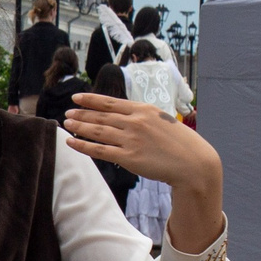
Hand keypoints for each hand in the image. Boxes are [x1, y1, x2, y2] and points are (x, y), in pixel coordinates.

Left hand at [62, 94, 220, 191]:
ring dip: (80, 127)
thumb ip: (141, 117)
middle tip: (68, 112)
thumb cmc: (179, 142)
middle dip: (82, 113)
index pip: (111, 102)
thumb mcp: (161, 120)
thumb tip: (122, 116)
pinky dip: (83, 146)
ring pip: (97, 131)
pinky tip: (71, 142)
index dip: (91, 100)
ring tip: (67, 124)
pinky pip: (99, 150)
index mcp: (144, 110)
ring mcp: (131, 140)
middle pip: (101, 116)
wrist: (193, 163)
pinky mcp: (128, 158)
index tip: (77, 97)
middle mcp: (135, 122)